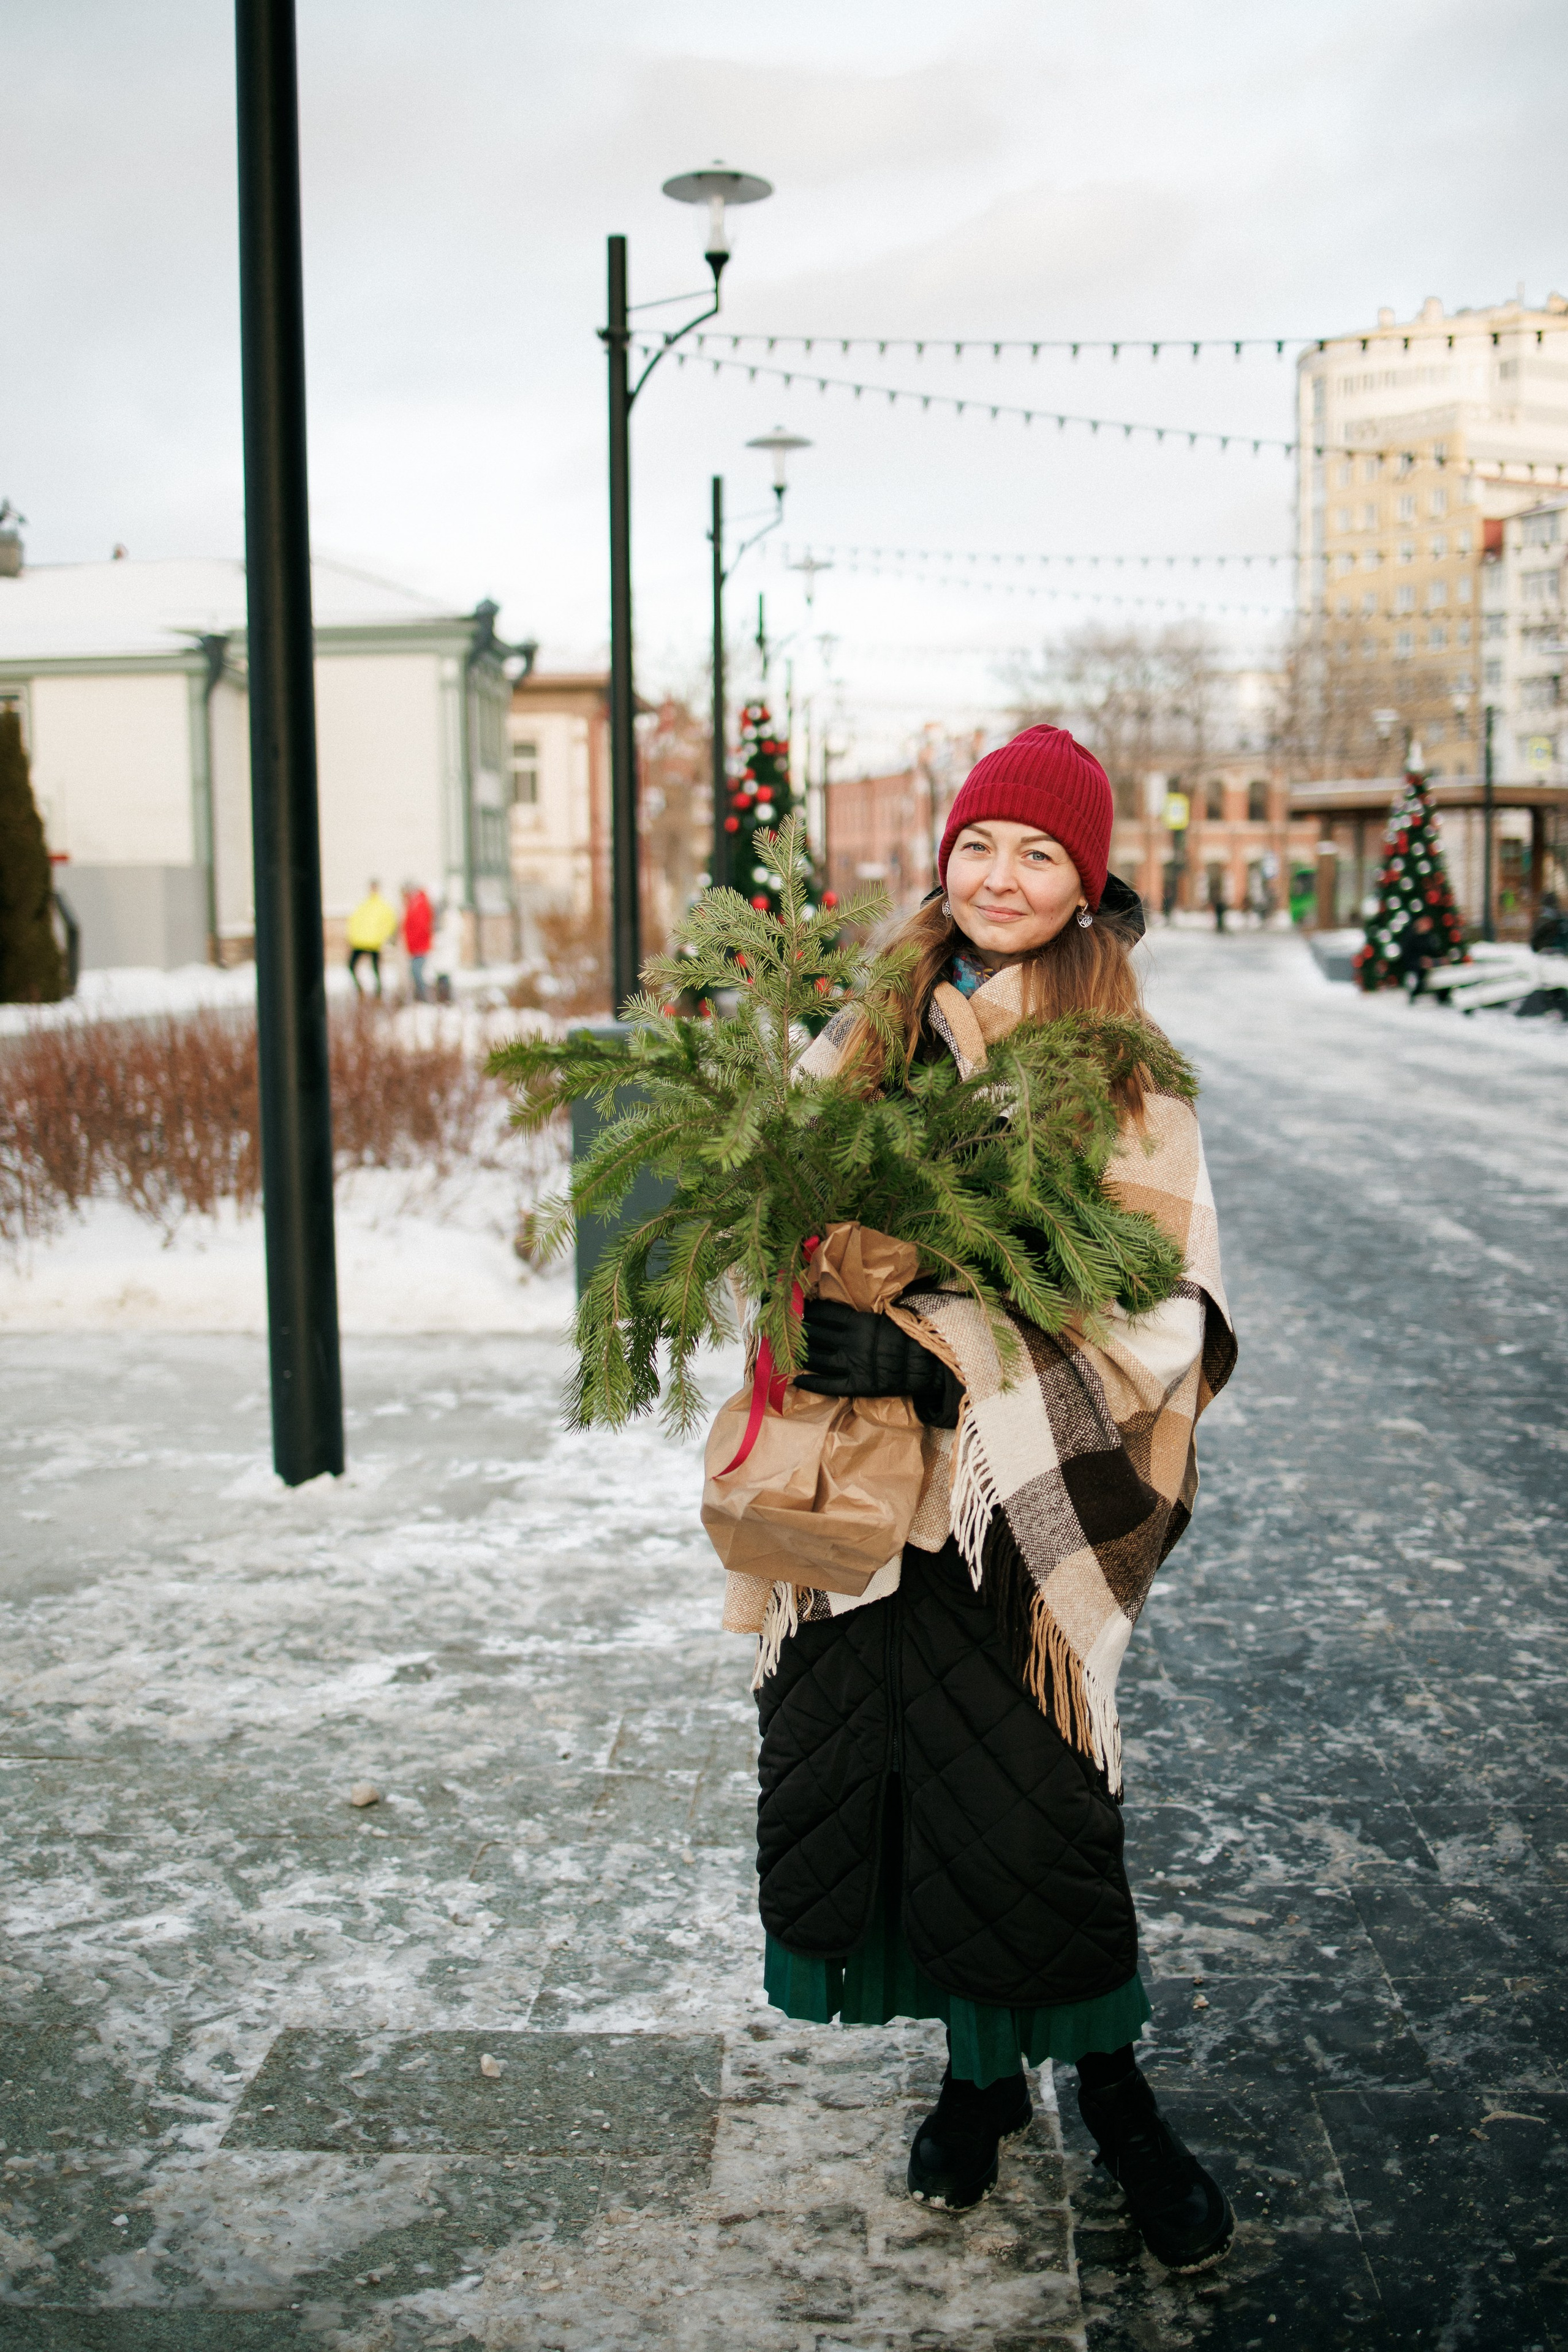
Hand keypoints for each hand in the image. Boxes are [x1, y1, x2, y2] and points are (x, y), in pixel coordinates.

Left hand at [795, 1298, 962, 1428]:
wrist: (930, 1364)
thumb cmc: (910, 1336)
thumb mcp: (887, 1315)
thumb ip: (865, 1311)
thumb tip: (848, 1298)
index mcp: (860, 1322)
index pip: (825, 1313)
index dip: (809, 1310)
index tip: (798, 1308)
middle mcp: (851, 1343)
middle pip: (815, 1334)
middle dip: (798, 1330)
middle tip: (787, 1328)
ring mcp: (853, 1365)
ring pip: (817, 1359)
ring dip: (800, 1354)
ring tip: (789, 1350)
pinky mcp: (857, 1386)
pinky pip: (828, 1386)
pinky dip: (811, 1383)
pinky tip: (797, 1379)